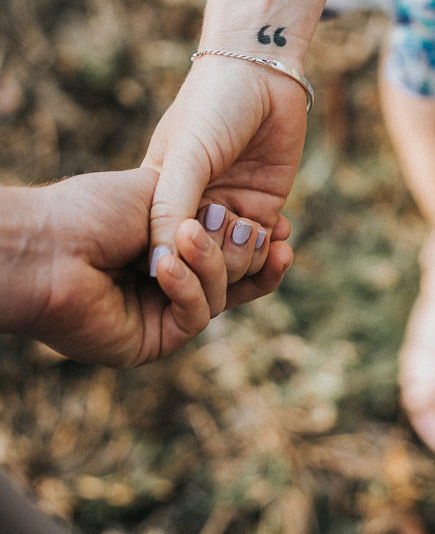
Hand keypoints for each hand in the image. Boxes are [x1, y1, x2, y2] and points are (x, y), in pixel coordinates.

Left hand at [4, 168, 291, 366]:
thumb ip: (208, 209)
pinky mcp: (150, 342)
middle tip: (271, 235)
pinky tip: (166, 265)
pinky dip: (189, 289)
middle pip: (234, 280)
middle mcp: (168, 281)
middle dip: (254, 257)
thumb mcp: (165, 191)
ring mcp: (159, 313)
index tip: (285, 227)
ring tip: (191, 234)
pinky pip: (194, 319)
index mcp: (171, 245)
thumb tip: (254, 227)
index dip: (260, 241)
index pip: (230, 251)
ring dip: (214, 265)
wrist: (49, 242)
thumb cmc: (94, 208)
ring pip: (218, 299)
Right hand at [143, 55, 307, 284]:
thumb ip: (170, 207)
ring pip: (233, 263)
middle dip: (213, 260)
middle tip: (225, 224)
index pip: (161, 255)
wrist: (263, 73)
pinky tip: (278, 229)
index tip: (185, 255)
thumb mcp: (186, 157)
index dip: (174, 265)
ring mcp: (228, 211)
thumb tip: (157, 266)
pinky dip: (271, 249)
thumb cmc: (212, 106)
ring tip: (252, 228)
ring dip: (246, 257)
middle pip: (199, 266)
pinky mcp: (262, 206)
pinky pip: (263, 247)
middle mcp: (192, 212)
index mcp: (158, 202)